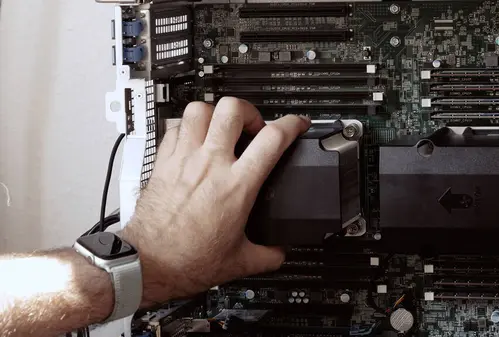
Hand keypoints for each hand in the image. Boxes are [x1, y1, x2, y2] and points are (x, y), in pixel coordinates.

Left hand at [121, 97, 310, 305]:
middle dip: (249, 112)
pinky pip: (175, 128)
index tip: (296, 124)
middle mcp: (210, 164)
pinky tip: (194, 141)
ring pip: (199, 110)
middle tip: (252, 128)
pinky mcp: (163, 163)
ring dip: (216, 113)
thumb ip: (268, 255)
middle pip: (232, 109)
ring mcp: (184, 160)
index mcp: (236, 186)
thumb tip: (280, 252)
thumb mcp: (240, 261)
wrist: (148, 263)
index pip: (272, 139)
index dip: (291, 124)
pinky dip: (187, 127)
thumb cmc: (187, 260)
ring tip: (222, 128)